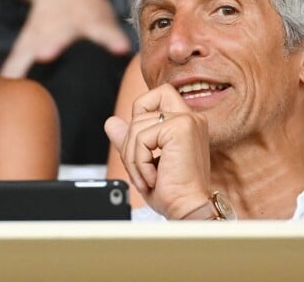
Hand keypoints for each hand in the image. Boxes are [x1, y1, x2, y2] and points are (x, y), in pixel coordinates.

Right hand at [1, 0, 129, 76]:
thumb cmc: (87, 5)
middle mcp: (64, 22)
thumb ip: (113, 37)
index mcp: (91, 18)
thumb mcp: (104, 16)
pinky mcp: (27, 38)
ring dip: (23, 60)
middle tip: (45, 54)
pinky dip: (12, 71)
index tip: (121, 48)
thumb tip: (124, 54)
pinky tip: (6, 86)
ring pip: (31, 44)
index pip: (103, 29)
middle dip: (52, 44)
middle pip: (58, 34)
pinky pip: (18, 56)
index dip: (113, 39)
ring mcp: (42, 29)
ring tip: (15, 76)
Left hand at [105, 84, 211, 218]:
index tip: (145, 145)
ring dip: (133, 157)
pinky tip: (152, 177)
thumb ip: (130, 140)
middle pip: (143, 106)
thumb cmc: (173, 191)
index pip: (160, 93)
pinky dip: (139, 162)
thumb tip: (111, 122)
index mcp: (188, 122)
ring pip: (137, 126)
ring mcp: (187, 120)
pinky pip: (142, 138)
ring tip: (147, 177)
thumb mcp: (145, 162)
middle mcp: (191, 117)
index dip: (142, 111)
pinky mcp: (181, 128)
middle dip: (131, 139)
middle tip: (141, 166)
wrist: (187, 210)